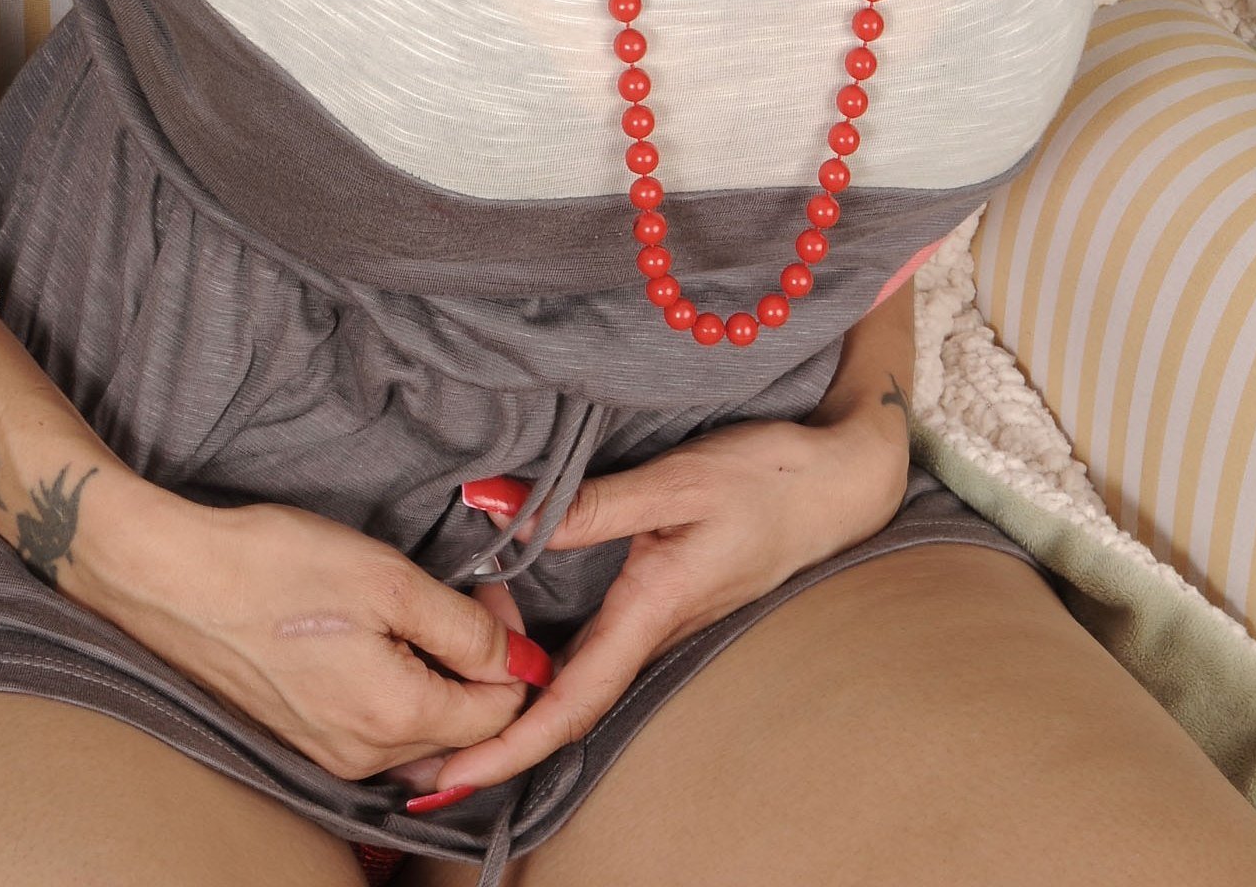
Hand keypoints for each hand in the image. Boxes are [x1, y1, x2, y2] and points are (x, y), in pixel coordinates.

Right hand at [63, 472, 545, 781]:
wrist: (173, 580)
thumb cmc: (277, 567)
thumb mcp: (389, 580)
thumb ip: (466, 629)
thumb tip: (525, 665)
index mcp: (395, 719)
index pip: (500, 711)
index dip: (511, 646)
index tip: (487, 589)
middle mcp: (365, 757)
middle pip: (463, 727)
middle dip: (477, 661)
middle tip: (457, 588)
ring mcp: (330, 755)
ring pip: (422, 731)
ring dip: (437, 674)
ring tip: (413, 606)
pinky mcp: (304, 739)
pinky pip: (378, 730)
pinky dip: (397, 687)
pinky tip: (376, 634)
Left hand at [426, 407, 911, 794]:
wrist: (836, 483)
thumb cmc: (765, 478)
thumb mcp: (675, 480)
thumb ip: (586, 503)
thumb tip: (497, 507)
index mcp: (651, 611)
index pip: (570, 702)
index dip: (510, 745)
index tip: (454, 776)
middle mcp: (653, 632)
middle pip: (567, 711)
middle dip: (497, 744)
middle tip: (418, 761)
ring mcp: (661, 623)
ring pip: (580, 685)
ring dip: (518, 710)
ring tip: (447, 718)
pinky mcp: (664, 603)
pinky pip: (596, 656)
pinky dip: (546, 672)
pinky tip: (513, 660)